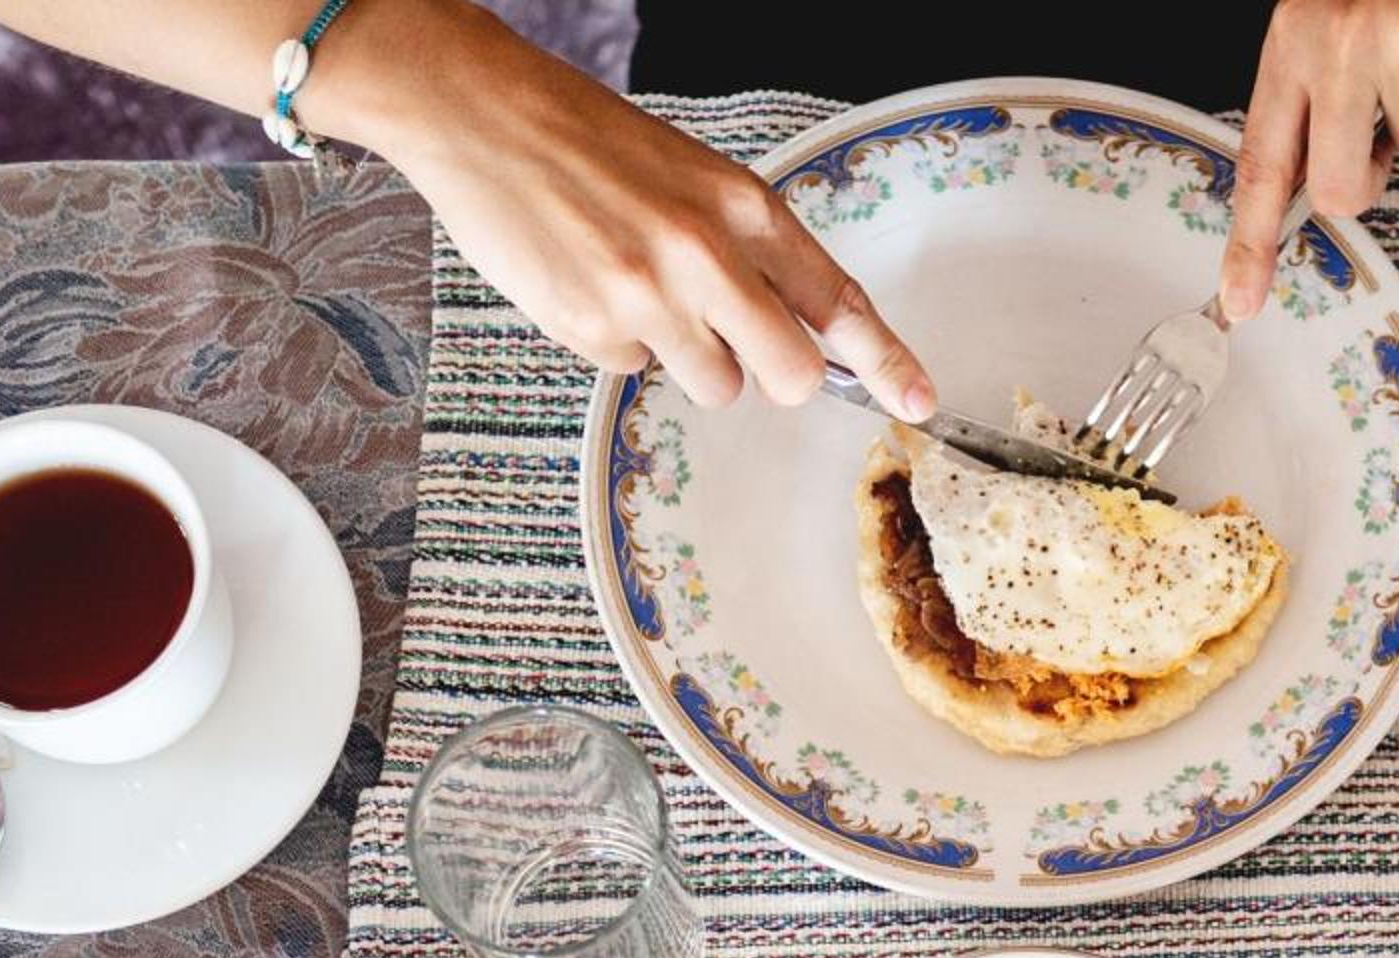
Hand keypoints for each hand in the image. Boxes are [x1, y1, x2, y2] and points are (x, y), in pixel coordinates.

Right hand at [391, 6, 931, 412]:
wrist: (481, 113)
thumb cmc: (584, 139)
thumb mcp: (689, 177)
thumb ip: (744, 249)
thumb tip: (790, 328)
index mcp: (742, 206)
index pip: (835, 299)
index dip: (884, 360)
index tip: (916, 402)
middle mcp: (707, 258)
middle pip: (789, 376)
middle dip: (774, 376)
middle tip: (735, 344)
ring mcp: (650, 301)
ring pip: (713, 386)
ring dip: (687, 357)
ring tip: (636, 287)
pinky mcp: (593, 331)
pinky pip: (633, 372)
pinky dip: (615, 342)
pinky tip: (585, 283)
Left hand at [1221, 0, 1398, 318]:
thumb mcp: (1332, 24)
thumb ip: (1318, 101)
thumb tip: (1316, 190)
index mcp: (1291, 44)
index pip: (1262, 163)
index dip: (1250, 241)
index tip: (1240, 301)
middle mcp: (1332, 44)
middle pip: (1341, 188)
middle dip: (1369, 178)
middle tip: (1384, 131)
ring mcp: (1393, 43)